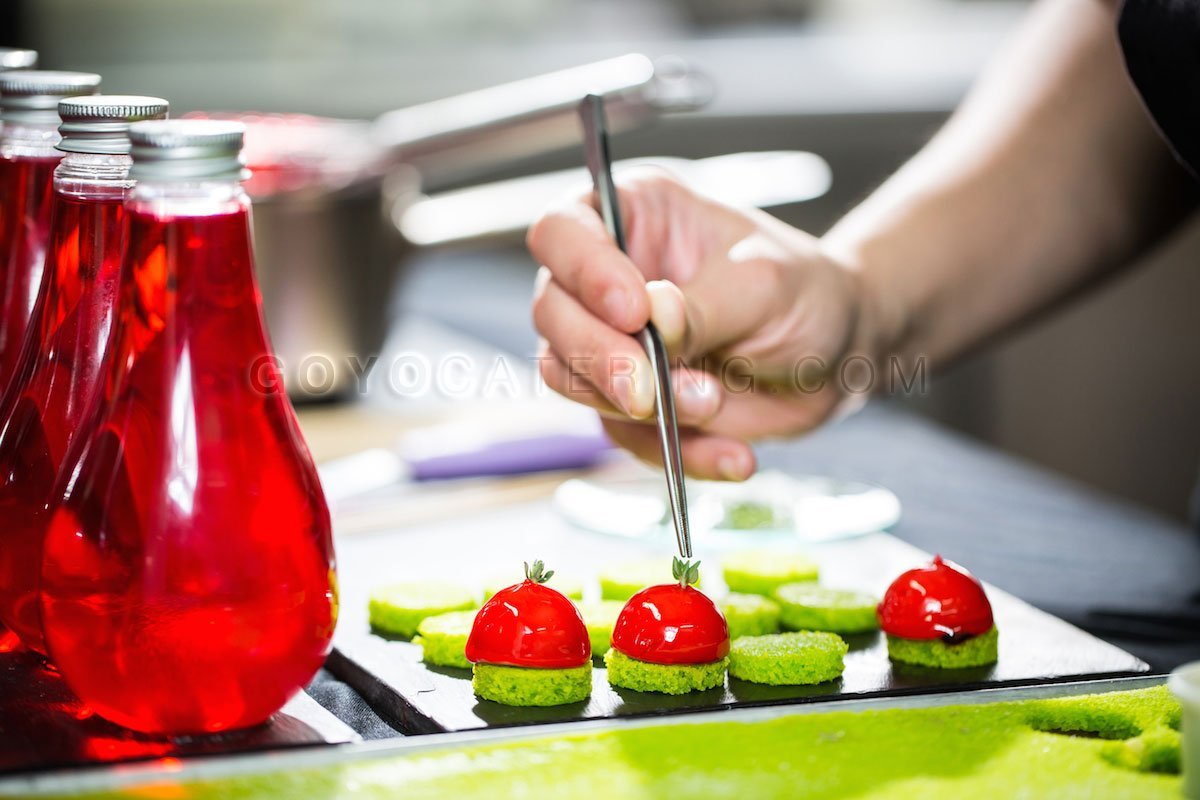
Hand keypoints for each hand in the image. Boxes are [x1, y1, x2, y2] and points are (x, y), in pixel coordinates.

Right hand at [528, 170, 873, 479]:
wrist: (835, 356)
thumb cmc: (801, 291)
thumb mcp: (763, 285)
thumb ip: (703, 306)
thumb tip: (653, 321)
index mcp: (632, 216)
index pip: (561, 232)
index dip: (582, 270)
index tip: (632, 311)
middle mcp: (604, 277)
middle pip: (551, 311)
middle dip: (598, 356)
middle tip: (648, 387)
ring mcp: (609, 343)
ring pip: (569, 378)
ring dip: (637, 406)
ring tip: (714, 402)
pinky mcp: (626, 402)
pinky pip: (624, 435)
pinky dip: (675, 453)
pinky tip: (733, 454)